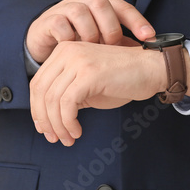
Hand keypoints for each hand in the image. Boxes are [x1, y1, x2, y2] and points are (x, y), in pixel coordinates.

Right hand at [26, 0, 155, 63]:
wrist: (46, 43)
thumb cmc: (80, 41)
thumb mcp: (103, 40)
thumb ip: (121, 42)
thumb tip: (148, 51)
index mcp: (101, 1)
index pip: (123, 7)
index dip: (137, 21)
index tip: (150, 37)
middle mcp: (83, 0)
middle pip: (101, 4)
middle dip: (110, 28)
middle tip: (112, 47)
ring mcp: (64, 7)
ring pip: (81, 12)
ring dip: (90, 34)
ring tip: (92, 51)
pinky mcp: (48, 19)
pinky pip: (61, 24)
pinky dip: (70, 38)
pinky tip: (74, 50)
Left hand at [29, 42, 164, 145]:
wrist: (152, 69)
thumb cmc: (124, 79)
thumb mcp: (88, 86)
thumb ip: (67, 95)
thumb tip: (47, 117)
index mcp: (64, 51)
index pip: (38, 83)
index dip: (37, 109)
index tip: (45, 128)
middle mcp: (67, 51)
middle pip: (40, 91)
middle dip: (44, 120)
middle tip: (53, 138)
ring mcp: (78, 60)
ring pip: (52, 100)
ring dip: (57, 125)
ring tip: (68, 138)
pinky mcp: (89, 73)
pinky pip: (67, 104)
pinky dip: (68, 122)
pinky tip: (77, 131)